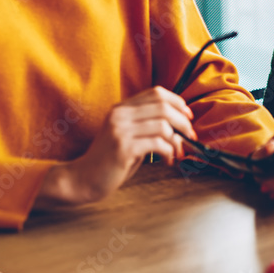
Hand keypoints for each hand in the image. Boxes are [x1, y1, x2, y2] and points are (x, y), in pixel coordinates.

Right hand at [34, 86, 196, 207]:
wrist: (83, 179)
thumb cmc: (110, 160)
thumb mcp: (127, 135)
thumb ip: (147, 125)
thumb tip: (181, 124)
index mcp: (121, 108)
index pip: (156, 92)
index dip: (177, 102)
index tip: (188, 116)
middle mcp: (120, 115)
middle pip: (163, 107)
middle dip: (183, 122)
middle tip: (190, 137)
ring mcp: (120, 130)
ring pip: (163, 125)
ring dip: (177, 140)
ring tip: (177, 153)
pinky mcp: (123, 148)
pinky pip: (157, 143)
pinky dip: (169, 152)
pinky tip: (167, 161)